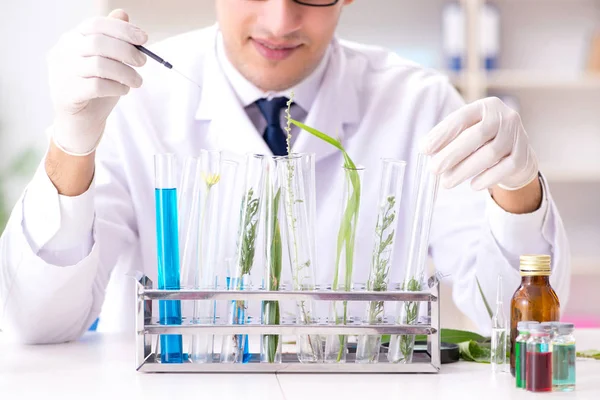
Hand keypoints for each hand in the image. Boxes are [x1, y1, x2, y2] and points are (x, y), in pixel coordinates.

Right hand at [48, 9, 147, 155]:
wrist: (80, 122)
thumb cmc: (95, 88)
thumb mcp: (106, 61)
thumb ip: (112, 39)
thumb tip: (123, 14)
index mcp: (71, 39)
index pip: (96, 24)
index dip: (122, 29)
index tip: (144, 38)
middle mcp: (63, 52)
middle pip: (98, 43)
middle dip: (127, 51)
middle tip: (143, 62)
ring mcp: (62, 73)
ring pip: (99, 65)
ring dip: (126, 72)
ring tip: (137, 81)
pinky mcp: (67, 94)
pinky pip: (98, 86)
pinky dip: (117, 87)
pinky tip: (123, 90)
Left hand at [420, 97, 538, 190]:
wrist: (515, 153)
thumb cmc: (482, 141)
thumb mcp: (466, 133)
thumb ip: (448, 138)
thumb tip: (426, 150)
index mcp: (485, 107)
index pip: (461, 117)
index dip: (442, 134)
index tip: (424, 149)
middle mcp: (504, 117)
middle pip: (476, 136)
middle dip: (451, 154)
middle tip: (433, 169)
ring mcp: (517, 135)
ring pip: (490, 154)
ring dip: (464, 170)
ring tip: (446, 183)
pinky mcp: (523, 155)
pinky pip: (504, 168)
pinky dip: (487, 178)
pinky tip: (472, 185)